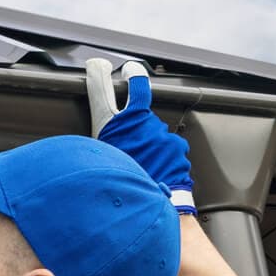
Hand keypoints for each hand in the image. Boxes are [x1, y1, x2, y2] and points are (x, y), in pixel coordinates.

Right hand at [85, 59, 195, 214]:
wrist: (152, 207)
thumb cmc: (120, 186)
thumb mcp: (99, 158)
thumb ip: (103, 134)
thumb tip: (98, 121)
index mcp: (114, 125)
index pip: (109, 89)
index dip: (114, 75)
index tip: (118, 68)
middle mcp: (139, 124)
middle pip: (136, 115)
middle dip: (133, 128)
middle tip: (126, 147)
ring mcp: (161, 134)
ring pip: (152, 133)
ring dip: (147, 145)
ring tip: (139, 167)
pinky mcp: (177, 146)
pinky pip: (166, 147)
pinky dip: (160, 156)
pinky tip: (153, 171)